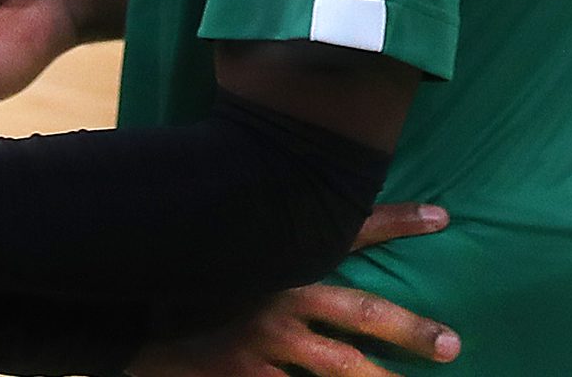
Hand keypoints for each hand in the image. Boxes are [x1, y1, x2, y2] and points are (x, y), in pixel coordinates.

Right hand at [130, 205, 458, 376]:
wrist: (118, 306)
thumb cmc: (174, 262)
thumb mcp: (219, 235)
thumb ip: (252, 225)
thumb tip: (289, 210)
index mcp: (279, 255)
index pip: (348, 229)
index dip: (396, 221)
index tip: (443, 218)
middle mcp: (278, 298)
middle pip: (361, 313)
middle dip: (411, 330)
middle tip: (453, 346)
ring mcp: (264, 345)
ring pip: (340, 368)